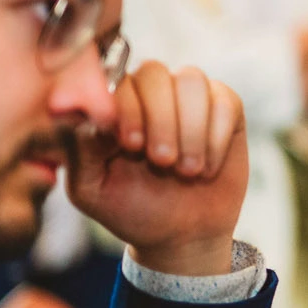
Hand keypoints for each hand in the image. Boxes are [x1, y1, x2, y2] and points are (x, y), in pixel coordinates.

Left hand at [65, 61, 248, 277]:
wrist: (181, 233)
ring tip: (187, 170)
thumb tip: (86, 113)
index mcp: (112, 104)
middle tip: (163, 161)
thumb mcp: (92, 188)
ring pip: (192, 81)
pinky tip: (207, 168)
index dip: (128, 108)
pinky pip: (226, 102)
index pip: (117, 80)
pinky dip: (217, 138)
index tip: (133, 147)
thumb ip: (80, 148)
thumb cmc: (130, 208)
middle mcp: (149, 91)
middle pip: (155, 73)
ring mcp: (188, 96)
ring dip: (192, 129)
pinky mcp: (225, 108)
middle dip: (161, 119)